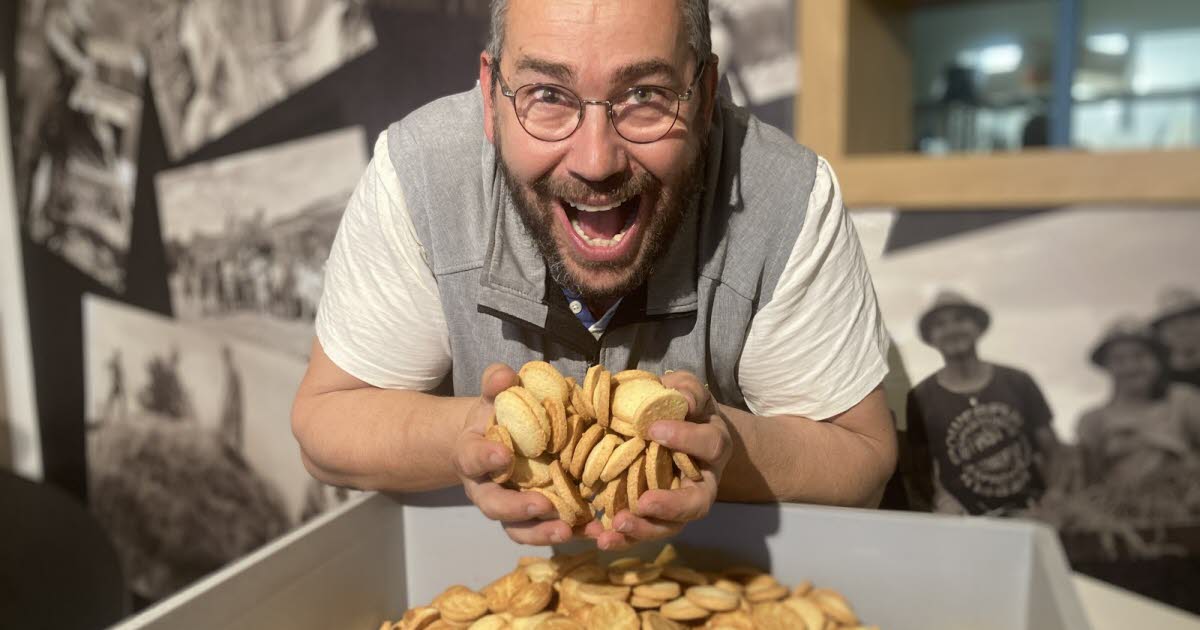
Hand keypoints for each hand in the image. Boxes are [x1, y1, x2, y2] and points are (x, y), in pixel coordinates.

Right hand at [453, 363, 572, 544]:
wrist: (493, 441)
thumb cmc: (495, 416)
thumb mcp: (493, 396)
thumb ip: (496, 384)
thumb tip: (504, 376)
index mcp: (472, 455)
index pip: (473, 458)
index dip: (485, 458)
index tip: (503, 455)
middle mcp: (485, 488)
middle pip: (493, 506)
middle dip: (517, 508)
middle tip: (543, 506)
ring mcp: (508, 507)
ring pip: (517, 528)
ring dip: (542, 533)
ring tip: (567, 532)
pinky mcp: (532, 518)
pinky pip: (544, 531)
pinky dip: (568, 534)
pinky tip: (593, 533)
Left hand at [586, 370, 731, 549]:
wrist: (690, 434)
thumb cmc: (686, 410)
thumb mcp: (689, 392)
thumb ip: (684, 389)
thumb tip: (671, 391)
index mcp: (713, 447)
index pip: (709, 445)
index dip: (685, 438)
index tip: (652, 429)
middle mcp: (704, 481)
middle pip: (698, 503)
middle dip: (671, 506)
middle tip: (643, 503)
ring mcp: (682, 503)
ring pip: (672, 526)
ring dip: (644, 529)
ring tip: (615, 527)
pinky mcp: (659, 516)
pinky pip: (645, 530)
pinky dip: (624, 537)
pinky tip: (599, 536)